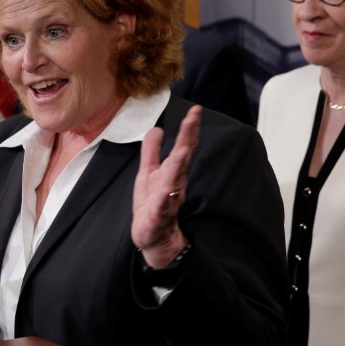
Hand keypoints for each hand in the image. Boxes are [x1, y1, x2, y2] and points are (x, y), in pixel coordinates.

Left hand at [132, 105, 201, 267]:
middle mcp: (174, 182)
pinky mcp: (158, 215)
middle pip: (183, 157)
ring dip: (178, 165)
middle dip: (188, 138)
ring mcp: (168, 198)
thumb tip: (156, 128)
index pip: (183, 146)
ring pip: (175, 180)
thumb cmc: (152, 203)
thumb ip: (152, 152)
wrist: (152, 236)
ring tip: (181, 150)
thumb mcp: (148, 173)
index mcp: (172, 171)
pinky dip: (165, 197)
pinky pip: (162, 206)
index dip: (189, 128)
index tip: (195, 110)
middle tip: (194, 118)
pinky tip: (166, 190)